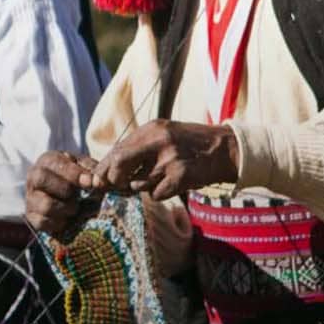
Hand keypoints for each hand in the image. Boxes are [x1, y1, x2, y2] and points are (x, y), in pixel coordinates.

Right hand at [24, 150, 99, 237]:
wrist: (62, 195)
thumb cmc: (74, 178)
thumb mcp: (82, 167)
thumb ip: (91, 169)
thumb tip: (98, 182)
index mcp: (47, 161)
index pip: (56, 164)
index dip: (74, 174)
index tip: (89, 183)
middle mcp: (34, 178)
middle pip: (42, 179)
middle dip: (65, 189)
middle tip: (79, 196)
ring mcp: (31, 198)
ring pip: (45, 205)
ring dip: (66, 208)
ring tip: (75, 207)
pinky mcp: (32, 217)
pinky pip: (44, 222)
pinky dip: (60, 222)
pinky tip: (67, 218)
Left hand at [90, 121, 238, 200]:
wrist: (225, 150)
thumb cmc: (190, 144)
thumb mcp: (163, 135)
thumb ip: (137, 148)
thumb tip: (107, 169)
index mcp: (152, 129)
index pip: (117, 150)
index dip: (104, 168)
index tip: (98, 180)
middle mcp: (159, 141)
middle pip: (119, 164)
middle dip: (114, 180)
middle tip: (118, 186)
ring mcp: (170, 159)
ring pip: (138, 184)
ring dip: (143, 187)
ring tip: (161, 178)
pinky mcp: (181, 176)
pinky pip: (156, 195)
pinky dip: (160, 194)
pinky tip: (173, 183)